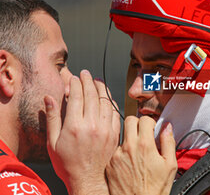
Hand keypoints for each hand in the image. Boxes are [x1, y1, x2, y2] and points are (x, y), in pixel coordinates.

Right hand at [44, 70, 119, 194]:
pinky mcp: (114, 134)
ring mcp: (106, 129)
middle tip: (85, 73)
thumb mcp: (52, 142)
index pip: (77, 96)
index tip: (74, 77)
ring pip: (106, 101)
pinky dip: (111, 101)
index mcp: (75, 126)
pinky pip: (115, 112)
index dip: (75, 84)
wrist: (87, 179)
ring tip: (97, 80)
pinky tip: (107, 96)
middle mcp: (92, 125)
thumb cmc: (67, 163)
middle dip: (88, 81)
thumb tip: (50, 98)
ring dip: (101, 88)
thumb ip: (52, 118)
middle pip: (92, 95)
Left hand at [106, 116, 176, 194]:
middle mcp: (128, 147)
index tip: (152, 129)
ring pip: (122, 135)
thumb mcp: (170, 165)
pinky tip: (130, 162)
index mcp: (145, 145)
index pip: (144, 119)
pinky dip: (123, 152)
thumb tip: (167, 127)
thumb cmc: (155, 189)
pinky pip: (116, 150)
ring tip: (138, 152)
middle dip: (137, 124)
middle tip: (143, 134)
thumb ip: (168, 142)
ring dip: (130, 138)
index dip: (150, 122)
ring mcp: (116, 155)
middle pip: (129, 120)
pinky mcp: (110, 164)